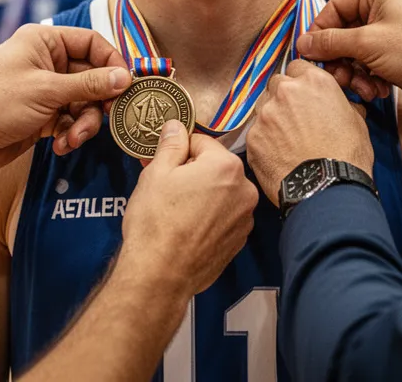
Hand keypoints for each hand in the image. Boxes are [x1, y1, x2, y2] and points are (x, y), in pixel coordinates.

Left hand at [0, 24, 130, 173]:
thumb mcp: (47, 90)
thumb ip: (90, 84)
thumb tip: (126, 78)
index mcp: (45, 41)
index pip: (92, 43)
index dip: (113, 62)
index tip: (128, 84)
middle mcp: (49, 62)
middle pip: (94, 76)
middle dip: (99, 101)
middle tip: (108, 117)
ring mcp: (47, 89)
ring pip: (85, 102)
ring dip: (85, 123)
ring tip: (74, 138)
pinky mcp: (45, 114)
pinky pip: (72, 120)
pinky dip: (72, 133)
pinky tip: (62, 145)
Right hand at [118, 121, 258, 295]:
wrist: (160, 275)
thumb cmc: (156, 220)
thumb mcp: (156, 173)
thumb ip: (171, 144)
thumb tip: (177, 126)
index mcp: (226, 166)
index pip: (201, 141)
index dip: (178, 149)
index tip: (162, 160)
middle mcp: (245, 189)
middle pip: (214, 167)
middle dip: (191, 171)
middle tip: (164, 185)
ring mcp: (245, 218)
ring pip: (220, 193)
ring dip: (202, 194)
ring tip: (174, 209)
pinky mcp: (239, 241)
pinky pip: (223, 217)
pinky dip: (208, 216)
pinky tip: (186, 227)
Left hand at [246, 60, 374, 204]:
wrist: (327, 189)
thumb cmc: (346, 157)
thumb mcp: (356, 121)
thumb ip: (341, 103)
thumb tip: (341, 105)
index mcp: (313, 81)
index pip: (297, 66)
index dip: (301, 81)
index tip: (304, 95)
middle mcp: (286, 91)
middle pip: (277, 84)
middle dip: (284, 97)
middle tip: (295, 118)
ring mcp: (265, 114)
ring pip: (263, 107)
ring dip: (272, 117)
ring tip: (287, 139)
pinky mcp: (253, 138)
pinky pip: (256, 133)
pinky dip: (264, 141)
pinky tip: (278, 155)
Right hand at [296, 0, 401, 119]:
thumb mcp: (367, 44)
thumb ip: (330, 42)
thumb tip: (302, 44)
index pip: (334, 4)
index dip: (319, 30)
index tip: (309, 52)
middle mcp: (384, 4)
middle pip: (342, 29)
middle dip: (337, 57)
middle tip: (335, 76)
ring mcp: (390, 28)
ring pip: (353, 48)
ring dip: (351, 71)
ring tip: (360, 88)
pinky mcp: (394, 50)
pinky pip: (367, 60)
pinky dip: (366, 76)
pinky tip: (375, 90)